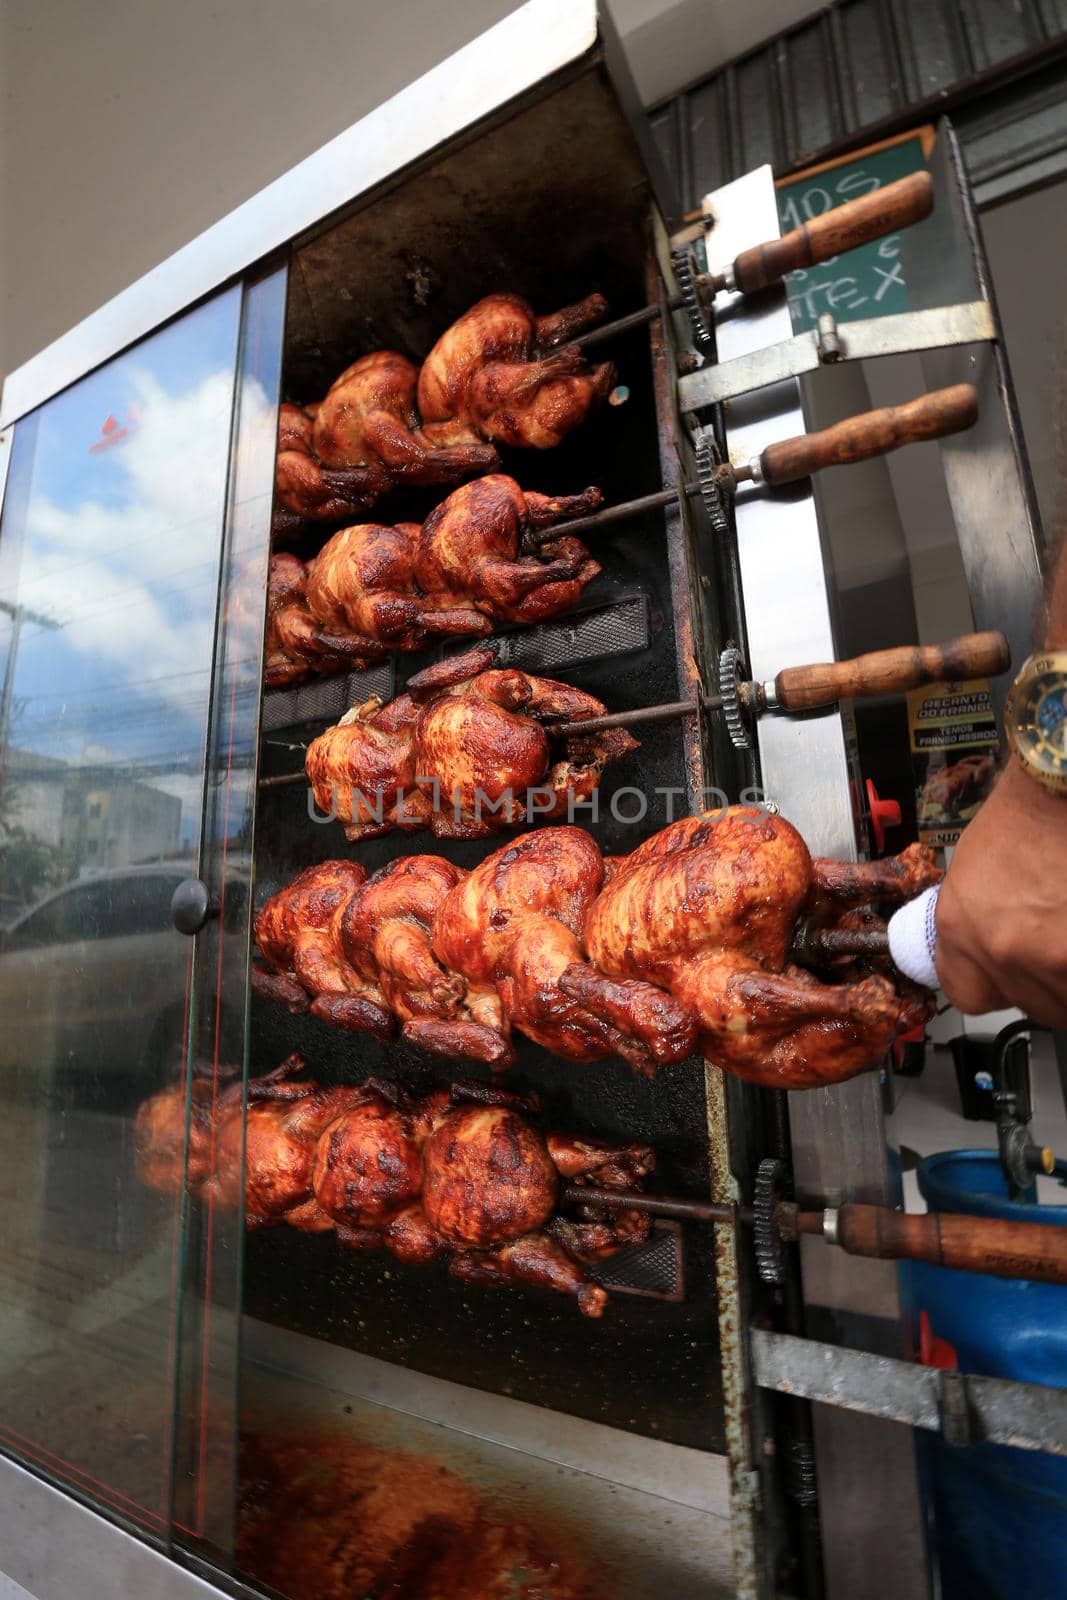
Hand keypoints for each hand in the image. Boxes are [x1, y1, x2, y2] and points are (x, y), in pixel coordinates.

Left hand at [935, 757, 1066, 1023]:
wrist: (1062, 784)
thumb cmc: (1027, 813)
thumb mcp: (974, 873)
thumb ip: (979, 925)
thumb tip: (998, 951)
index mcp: (959, 926)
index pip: (968, 994)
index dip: (995, 982)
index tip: (1012, 969)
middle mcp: (1001, 950)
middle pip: (1030, 1002)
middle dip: (1047, 979)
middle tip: (1058, 941)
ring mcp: (1053, 958)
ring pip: (1065, 1001)